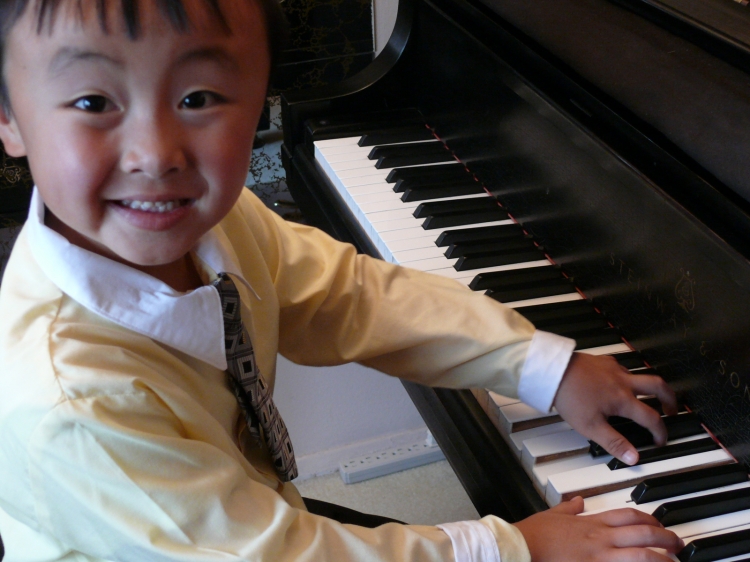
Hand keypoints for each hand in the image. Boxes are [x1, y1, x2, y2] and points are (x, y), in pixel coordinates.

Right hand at [514, 497, 683, 561]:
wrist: (521, 549)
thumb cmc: (534, 534)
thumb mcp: (552, 515)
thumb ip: (568, 508)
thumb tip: (577, 500)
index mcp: (591, 523)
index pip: (628, 516)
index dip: (648, 519)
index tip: (658, 524)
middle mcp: (600, 539)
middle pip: (642, 534)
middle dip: (665, 538)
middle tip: (678, 544)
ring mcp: (600, 558)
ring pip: (641, 556)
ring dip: (662, 559)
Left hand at [553, 353, 676, 464]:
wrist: (552, 370)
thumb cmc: (570, 397)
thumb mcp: (590, 426)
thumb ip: (614, 442)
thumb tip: (634, 458)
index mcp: (623, 400)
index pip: (651, 418)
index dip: (660, 432)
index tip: (660, 440)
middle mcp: (624, 381)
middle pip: (658, 386)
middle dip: (670, 399)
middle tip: (671, 410)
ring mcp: (614, 368)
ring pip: (641, 375)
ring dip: (649, 386)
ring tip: (646, 397)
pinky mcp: (603, 360)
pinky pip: (623, 367)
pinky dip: (628, 376)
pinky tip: (619, 382)